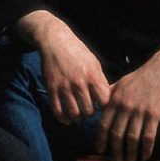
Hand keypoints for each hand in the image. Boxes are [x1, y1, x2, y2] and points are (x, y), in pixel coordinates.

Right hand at [16, 10, 109, 124]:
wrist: (55, 41)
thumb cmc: (77, 51)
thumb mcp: (94, 63)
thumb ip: (101, 81)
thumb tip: (107, 98)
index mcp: (93, 77)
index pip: (104, 103)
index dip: (105, 108)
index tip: (101, 108)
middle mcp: (79, 83)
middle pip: (89, 111)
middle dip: (89, 114)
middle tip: (88, 112)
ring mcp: (64, 86)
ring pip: (74, 113)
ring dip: (77, 118)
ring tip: (78, 116)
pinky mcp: (51, 87)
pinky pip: (56, 109)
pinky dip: (62, 118)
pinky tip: (65, 119)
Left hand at [96, 46, 159, 160]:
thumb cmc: (139, 77)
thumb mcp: (120, 83)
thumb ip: (108, 95)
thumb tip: (98, 105)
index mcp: (114, 100)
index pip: (104, 124)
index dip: (101, 139)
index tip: (99, 149)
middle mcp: (125, 107)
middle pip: (117, 133)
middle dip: (115, 149)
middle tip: (116, 160)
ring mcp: (140, 112)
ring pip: (132, 137)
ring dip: (130, 152)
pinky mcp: (154, 115)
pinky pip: (149, 136)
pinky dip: (146, 148)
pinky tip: (145, 156)